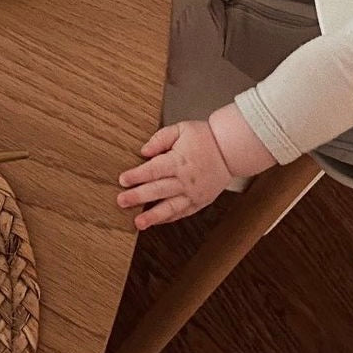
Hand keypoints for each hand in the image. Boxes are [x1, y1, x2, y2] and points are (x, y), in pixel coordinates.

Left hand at [116, 120, 231, 228]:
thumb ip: (160, 138)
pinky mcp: (199, 202)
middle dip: (138, 196)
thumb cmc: (204, 137)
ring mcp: (193, 194)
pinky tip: (156, 221)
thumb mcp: (181, 129)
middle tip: (121, 201)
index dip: (136, 175)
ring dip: (153, 216)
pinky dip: (168, 218)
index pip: (153, 170)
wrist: (230, 150)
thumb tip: (144, 151)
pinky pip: (182, 213)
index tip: (123, 179)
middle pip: (158, 190)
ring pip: (170, 207)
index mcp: (179, 161)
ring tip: (138, 223)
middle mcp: (185, 180)